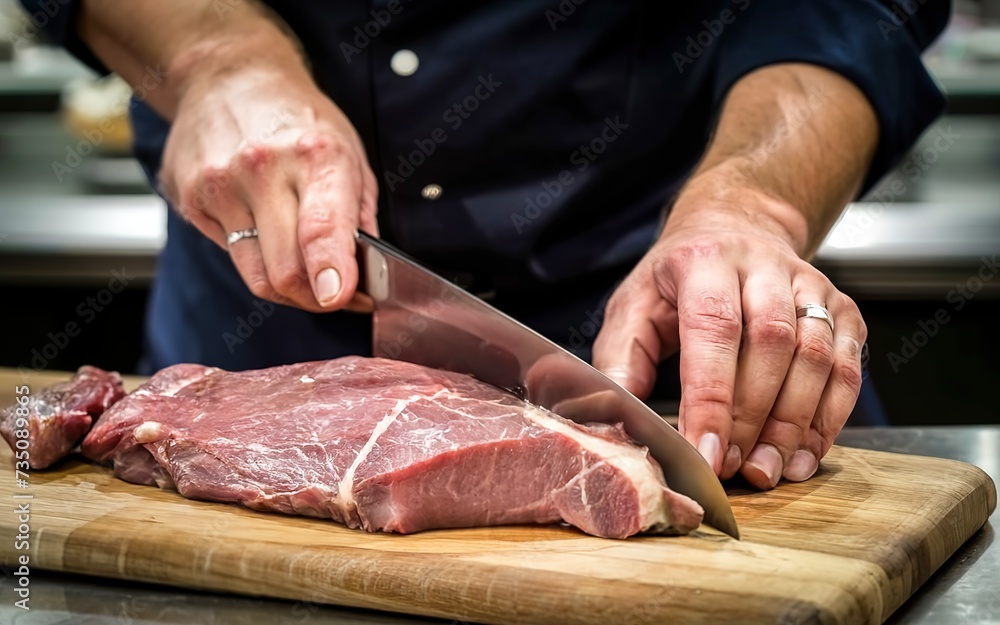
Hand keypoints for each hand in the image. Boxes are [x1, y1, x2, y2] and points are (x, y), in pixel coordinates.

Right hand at [160, 60, 378, 311]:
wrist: (228, 78)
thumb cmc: (298, 120)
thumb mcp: (349, 154)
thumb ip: (360, 217)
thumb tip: (367, 275)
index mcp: (315, 155)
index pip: (320, 227)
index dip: (331, 270)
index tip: (339, 298)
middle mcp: (263, 170)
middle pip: (285, 270)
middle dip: (317, 299)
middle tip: (337, 296)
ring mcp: (220, 186)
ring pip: (257, 276)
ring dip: (288, 291)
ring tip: (309, 277)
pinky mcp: (191, 200)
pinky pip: (233, 256)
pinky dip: (258, 261)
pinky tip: (267, 235)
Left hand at [593, 186, 866, 489]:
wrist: (732, 230)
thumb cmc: (676, 280)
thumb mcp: (633, 306)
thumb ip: (622, 359)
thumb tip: (619, 418)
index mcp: (704, 260)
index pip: (714, 329)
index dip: (712, 396)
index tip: (704, 452)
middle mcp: (764, 266)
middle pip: (772, 344)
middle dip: (752, 417)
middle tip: (732, 468)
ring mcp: (810, 285)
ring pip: (816, 357)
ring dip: (794, 424)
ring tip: (766, 469)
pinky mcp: (841, 309)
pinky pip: (848, 368)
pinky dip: (830, 418)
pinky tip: (803, 454)